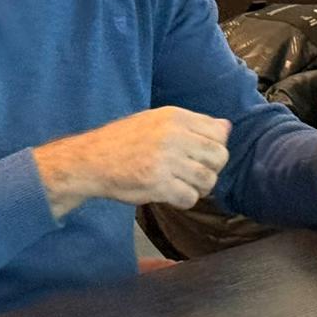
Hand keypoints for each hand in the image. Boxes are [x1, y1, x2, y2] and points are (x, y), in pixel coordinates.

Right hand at [33, 107, 230, 218]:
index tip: (202, 156)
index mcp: (175, 116)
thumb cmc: (124, 141)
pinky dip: (185, 200)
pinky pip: (190, 197)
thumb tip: (227, 127)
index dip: (215, 147)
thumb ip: (193, 124)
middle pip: (219, 156)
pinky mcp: (157, 184)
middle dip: (212, 169)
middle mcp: (174, 135)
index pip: (219, 132)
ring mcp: (166, 160)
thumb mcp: (157, 121)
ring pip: (208, 179)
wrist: (89, 160)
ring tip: (184, 185)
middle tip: (195, 175)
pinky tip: (172, 195)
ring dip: (200, 187)